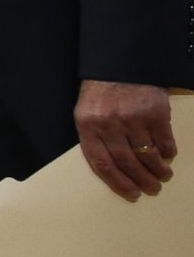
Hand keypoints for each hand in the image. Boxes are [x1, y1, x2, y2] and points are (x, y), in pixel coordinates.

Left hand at [76, 80, 175, 199]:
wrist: (120, 62)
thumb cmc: (102, 91)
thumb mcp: (87, 112)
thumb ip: (95, 137)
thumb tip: (113, 169)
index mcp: (87, 125)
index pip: (100, 163)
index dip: (117, 182)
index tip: (131, 194)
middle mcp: (108, 123)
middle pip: (126, 162)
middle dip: (141, 180)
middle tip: (151, 189)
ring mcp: (132, 118)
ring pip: (147, 154)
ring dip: (158, 169)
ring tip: (163, 175)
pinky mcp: (155, 112)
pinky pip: (164, 140)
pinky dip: (168, 152)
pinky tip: (169, 156)